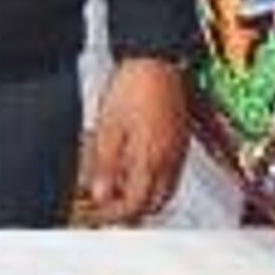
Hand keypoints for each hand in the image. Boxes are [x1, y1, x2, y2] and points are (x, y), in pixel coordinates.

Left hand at [80, 58, 187, 224]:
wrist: (157, 59)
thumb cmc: (134, 86)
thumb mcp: (108, 127)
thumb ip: (104, 165)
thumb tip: (99, 195)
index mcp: (150, 161)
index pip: (133, 206)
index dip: (111, 216)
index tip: (93, 214)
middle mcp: (169, 162)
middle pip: (152, 204)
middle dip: (128, 212)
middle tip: (104, 208)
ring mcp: (178, 152)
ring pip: (163, 191)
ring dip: (141, 197)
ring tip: (115, 190)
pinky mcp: (181, 140)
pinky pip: (169, 173)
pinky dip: (151, 180)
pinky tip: (135, 169)